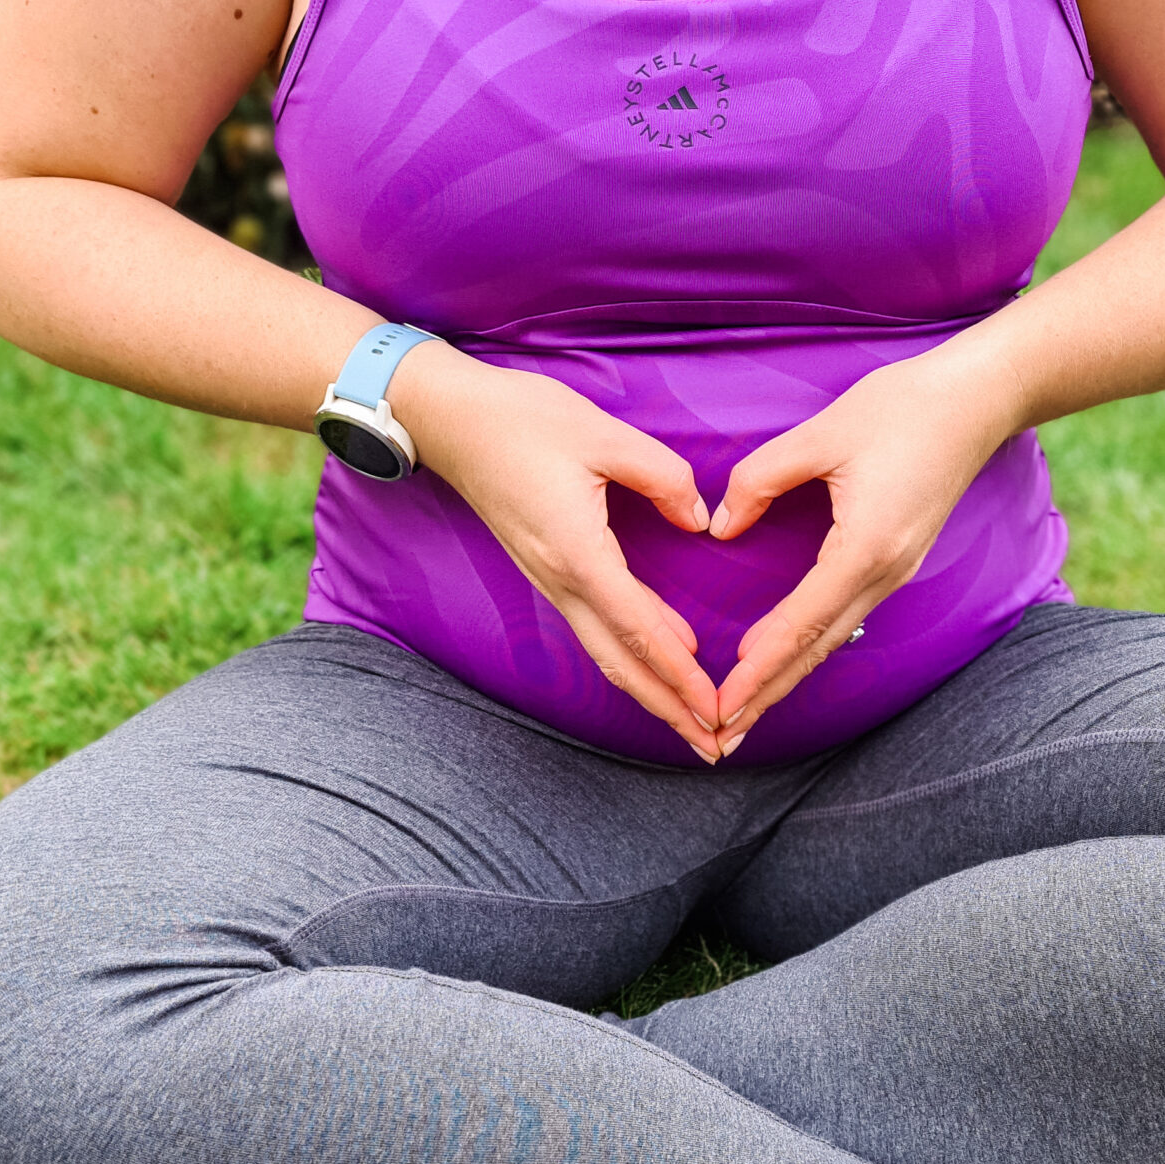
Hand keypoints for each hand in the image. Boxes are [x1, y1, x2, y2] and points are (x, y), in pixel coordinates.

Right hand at [389, 343, 724, 759]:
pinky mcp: (548, 569)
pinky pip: (594, 625)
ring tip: (691, 721)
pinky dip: (630, 654)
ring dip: (650, 689)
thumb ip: (662, 478)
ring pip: (604, 650)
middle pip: (618, 661)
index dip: (678, 673)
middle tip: (712, 745)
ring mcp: (549, 579)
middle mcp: (559, 579)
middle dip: (666, 708)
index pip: (637, 629)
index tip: (713, 707)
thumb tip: (699, 521)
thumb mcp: (602, 433)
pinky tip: (662, 660)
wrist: (450, 418)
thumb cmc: (520, 419)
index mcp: (577, 552)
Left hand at [708, 346, 1027, 752]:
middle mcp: (885, 573)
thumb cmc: (902, 407)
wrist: (977, 399)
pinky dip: (811, 645)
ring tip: (745, 711)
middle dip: (767, 694)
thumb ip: (761, 480)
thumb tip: (721, 527)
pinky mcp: (898, 561)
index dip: (759, 668)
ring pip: (833, 638)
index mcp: (865, 548)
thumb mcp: (821, 433)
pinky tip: (787, 661)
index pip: (801, 624)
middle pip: (817, 649)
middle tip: (720, 736)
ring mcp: (896, 571)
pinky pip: (848, 616)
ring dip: (788, 676)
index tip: (721, 703)